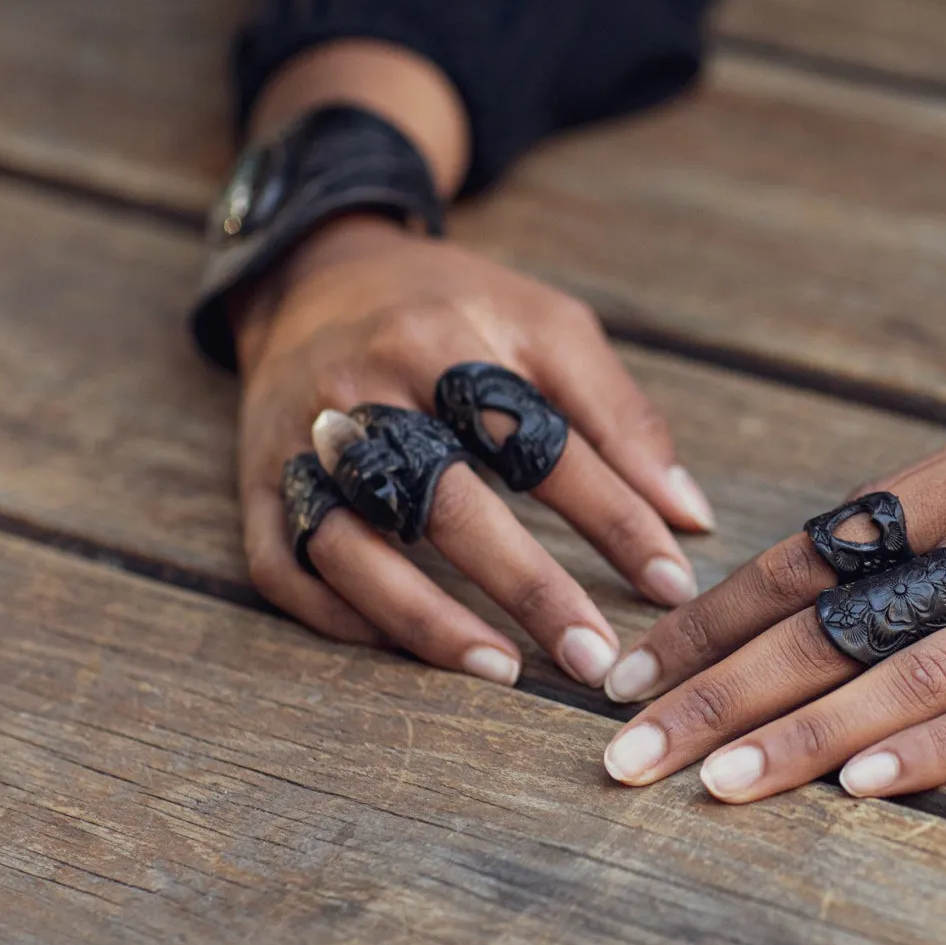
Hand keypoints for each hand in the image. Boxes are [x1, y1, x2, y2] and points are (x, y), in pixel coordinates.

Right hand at [235, 214, 716, 687]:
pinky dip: (346, 620)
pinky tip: (413, 651)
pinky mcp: (255, 485)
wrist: (317, 274)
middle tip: (596, 658)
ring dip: (426, 620)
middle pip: (445, 500)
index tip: (671, 583)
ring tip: (503, 671)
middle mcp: (360, 391)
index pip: (540, 442)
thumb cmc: (455, 310)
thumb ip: (621, 416)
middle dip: (527, 586)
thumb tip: (690, 516)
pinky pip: (287, 571)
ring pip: (351, 548)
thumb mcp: (547, 327)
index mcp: (444, 339)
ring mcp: (297, 443)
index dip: (613, 517)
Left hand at [597, 354, 945, 800]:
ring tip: (711, 786)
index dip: (714, 618)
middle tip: (626, 750)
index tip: (641, 667)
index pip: (804, 558)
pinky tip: (862, 783)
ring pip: (903, 675)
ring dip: (798, 735)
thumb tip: (842, 557)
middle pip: (827, 625)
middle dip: (717, 692)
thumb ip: (934, 501)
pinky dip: (935, 749)